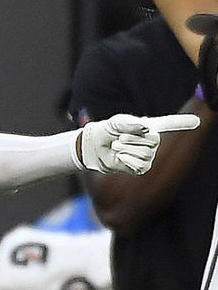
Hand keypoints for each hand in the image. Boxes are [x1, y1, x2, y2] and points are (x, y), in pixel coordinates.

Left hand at [79, 113, 198, 174]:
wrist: (95, 147)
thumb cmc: (107, 132)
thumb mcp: (115, 123)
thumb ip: (128, 123)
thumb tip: (145, 126)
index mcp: (149, 127)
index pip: (169, 124)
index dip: (182, 123)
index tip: (196, 121)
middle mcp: (152, 141)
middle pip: (154, 140)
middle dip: (132, 139)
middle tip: (119, 139)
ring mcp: (148, 155)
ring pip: (145, 154)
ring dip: (126, 150)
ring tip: (117, 146)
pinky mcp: (141, 168)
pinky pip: (140, 165)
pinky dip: (126, 160)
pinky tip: (120, 157)